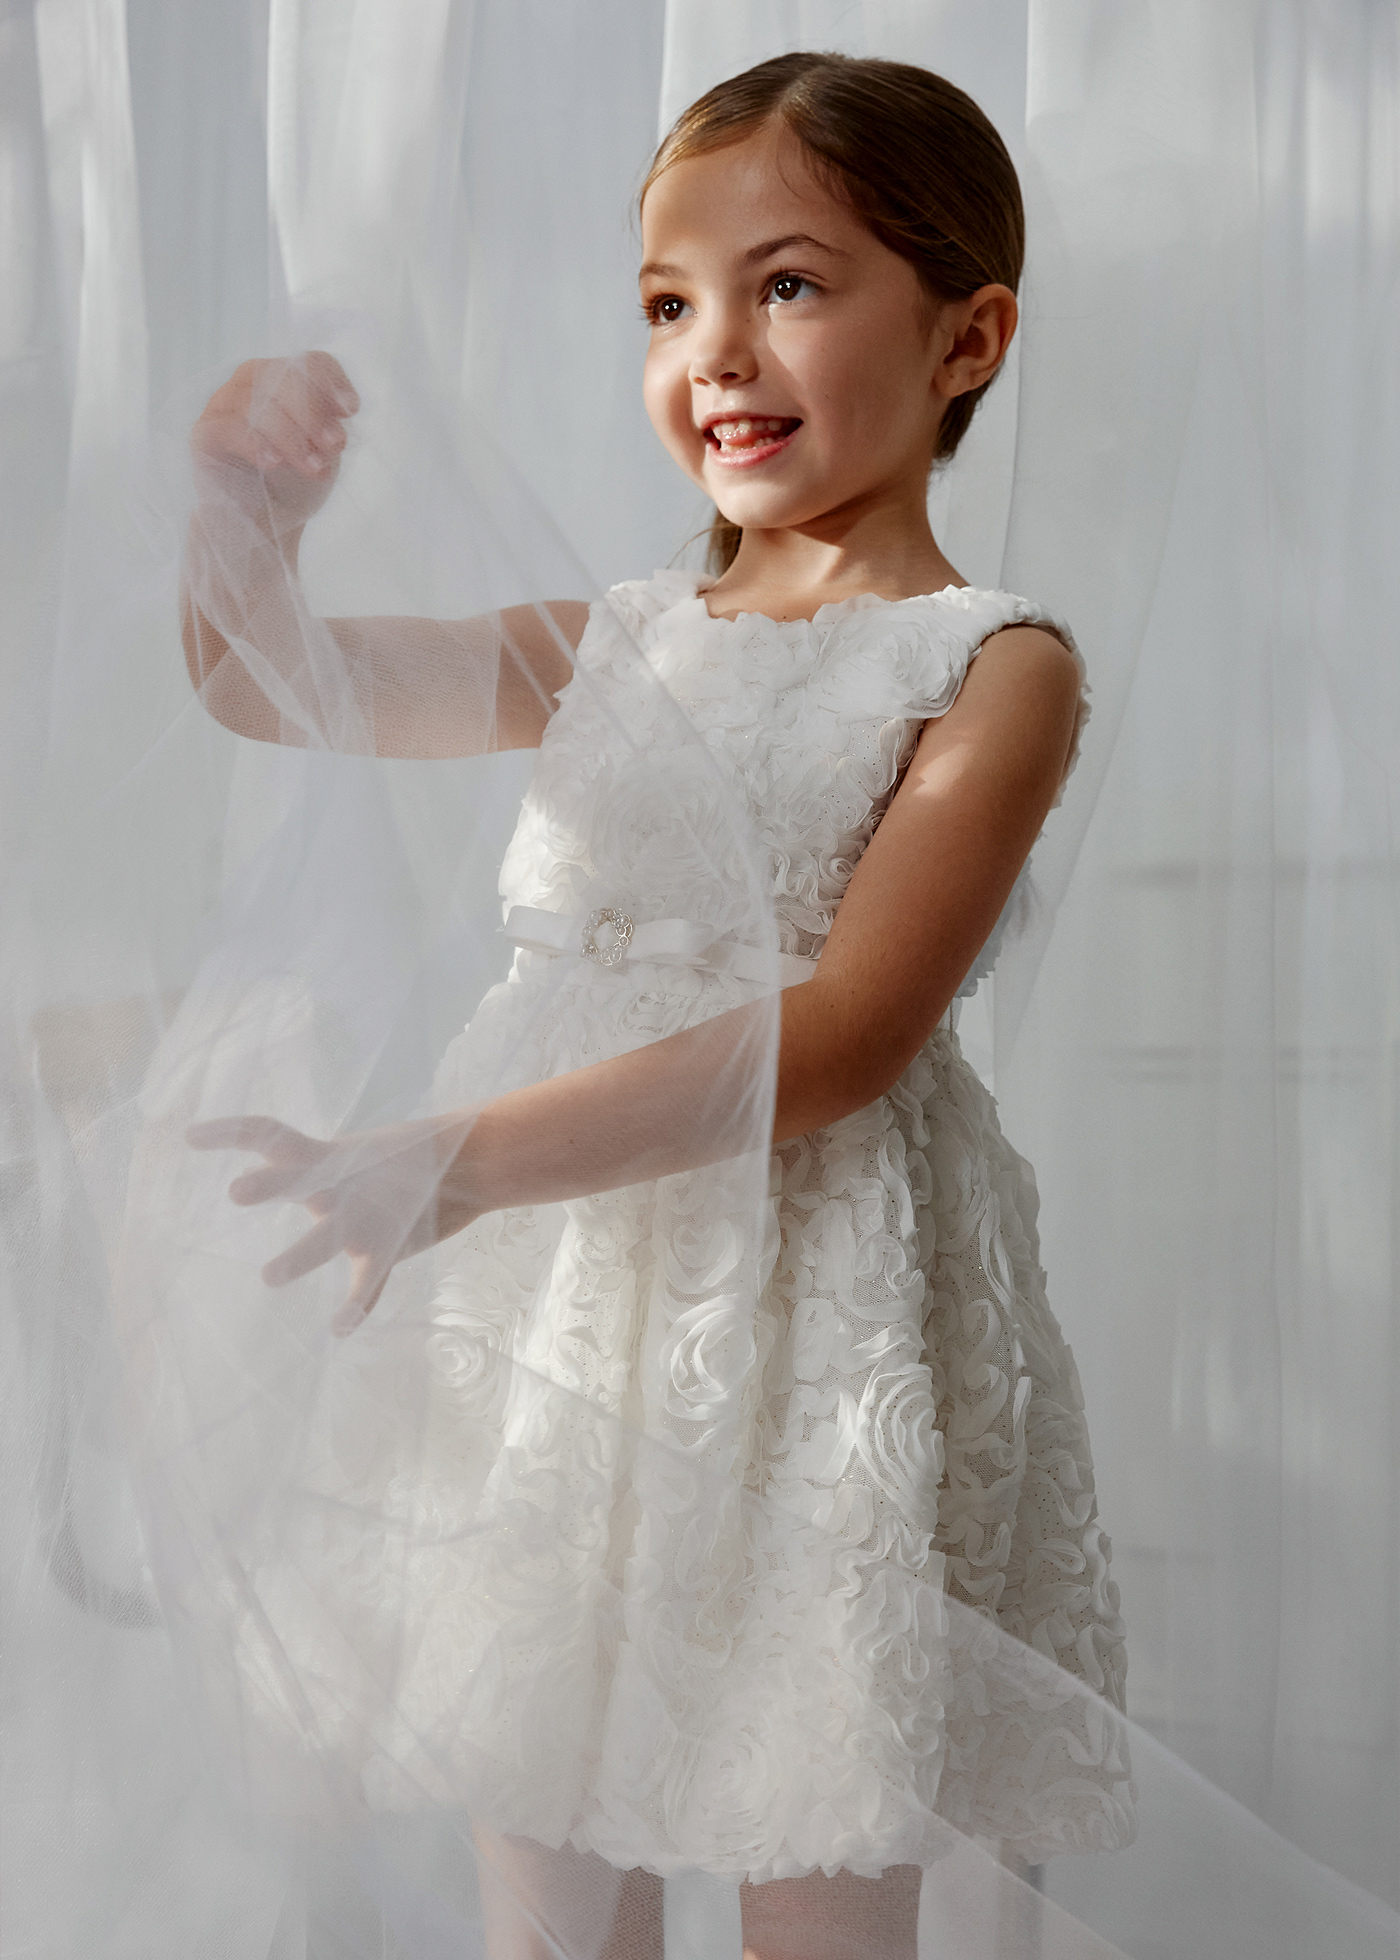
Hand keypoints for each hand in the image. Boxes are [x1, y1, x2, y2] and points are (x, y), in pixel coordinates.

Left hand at [188, 1111, 478, 1333]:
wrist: (470, 1163)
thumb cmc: (401, 1163)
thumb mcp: (352, 1157)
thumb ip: (311, 1166)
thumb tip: (262, 1167)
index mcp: (325, 1156)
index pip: (269, 1135)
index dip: (229, 1133)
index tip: (188, 1137)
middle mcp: (338, 1183)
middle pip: (297, 1179)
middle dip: (269, 1185)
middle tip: (236, 1193)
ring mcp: (364, 1217)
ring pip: (327, 1237)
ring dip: (300, 1256)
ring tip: (270, 1277)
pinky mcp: (389, 1247)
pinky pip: (370, 1281)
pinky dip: (357, 1305)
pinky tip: (339, 1329)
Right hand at [190, 351, 359, 535]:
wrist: (262, 522)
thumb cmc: (294, 482)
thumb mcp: (322, 452)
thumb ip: (329, 428)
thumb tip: (338, 414)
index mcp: (286, 381)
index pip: (312, 363)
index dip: (333, 383)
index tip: (350, 412)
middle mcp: (252, 382)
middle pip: (283, 377)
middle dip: (313, 412)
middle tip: (334, 446)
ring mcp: (224, 404)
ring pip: (256, 402)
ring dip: (291, 435)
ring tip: (312, 467)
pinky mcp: (204, 434)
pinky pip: (228, 427)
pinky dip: (255, 444)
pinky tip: (273, 463)